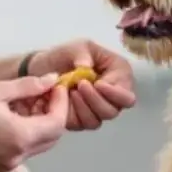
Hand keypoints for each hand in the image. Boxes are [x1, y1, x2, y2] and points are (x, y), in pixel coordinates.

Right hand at [0, 74, 69, 171]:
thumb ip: (28, 86)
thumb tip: (51, 80)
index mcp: (21, 136)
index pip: (57, 123)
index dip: (61, 103)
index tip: (56, 87)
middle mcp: (19, 154)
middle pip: (52, 137)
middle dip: (54, 114)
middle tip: (45, 93)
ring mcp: (10, 163)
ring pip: (40, 144)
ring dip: (41, 124)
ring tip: (28, 102)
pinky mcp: (0, 165)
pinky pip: (24, 149)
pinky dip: (27, 133)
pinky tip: (15, 116)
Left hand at [18, 39, 136, 130]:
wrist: (44, 67)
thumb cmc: (66, 55)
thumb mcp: (78, 46)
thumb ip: (83, 53)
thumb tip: (85, 66)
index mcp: (119, 76)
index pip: (127, 96)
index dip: (115, 93)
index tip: (97, 83)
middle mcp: (112, 96)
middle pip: (113, 111)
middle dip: (96, 100)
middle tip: (81, 85)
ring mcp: (97, 110)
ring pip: (97, 120)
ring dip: (83, 107)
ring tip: (72, 91)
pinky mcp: (81, 120)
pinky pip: (82, 124)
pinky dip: (73, 113)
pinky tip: (66, 99)